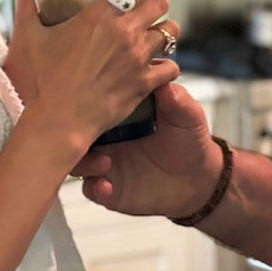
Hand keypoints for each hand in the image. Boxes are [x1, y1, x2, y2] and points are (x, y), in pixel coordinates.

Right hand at [15, 0, 180, 153]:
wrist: (60, 120)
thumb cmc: (43, 79)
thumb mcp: (30, 33)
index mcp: (100, 15)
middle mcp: (125, 32)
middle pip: (160, 2)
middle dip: (157, 1)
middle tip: (151, 5)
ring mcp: (138, 58)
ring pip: (170, 32)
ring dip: (165, 30)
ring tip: (157, 33)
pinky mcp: (145, 82)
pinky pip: (172, 66)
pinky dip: (167, 64)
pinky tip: (159, 65)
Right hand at [71, 84, 223, 218]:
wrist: (198, 178)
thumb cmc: (188, 139)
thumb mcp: (188, 114)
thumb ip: (176, 99)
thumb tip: (164, 82)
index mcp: (119, 111)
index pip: (94, 101)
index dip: (87, 99)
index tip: (89, 98)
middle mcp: (107, 136)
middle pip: (75, 130)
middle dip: (73, 131)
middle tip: (88, 134)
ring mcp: (104, 162)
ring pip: (76, 160)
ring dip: (84, 162)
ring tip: (105, 163)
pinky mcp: (109, 188)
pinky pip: (90, 188)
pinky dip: (94, 187)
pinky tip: (106, 186)